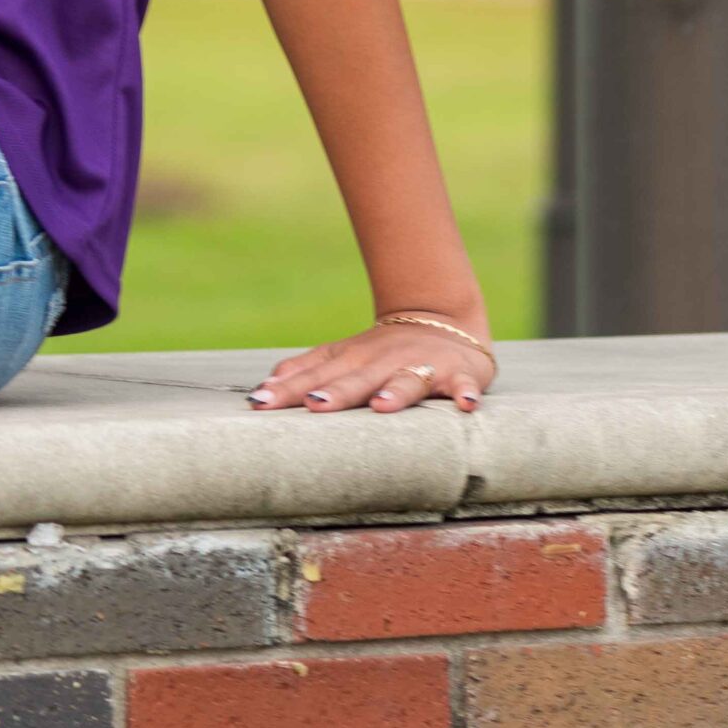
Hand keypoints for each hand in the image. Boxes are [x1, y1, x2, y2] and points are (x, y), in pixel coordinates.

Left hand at [246, 317, 495, 414]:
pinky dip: (465, 394)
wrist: (441, 319)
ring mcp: (421, 365)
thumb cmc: (382, 352)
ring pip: (406, 380)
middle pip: (356, 379)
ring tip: (381, 407)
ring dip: (395, 393)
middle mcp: (382, 361)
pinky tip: (466, 406)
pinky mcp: (458, 374)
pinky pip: (463, 385)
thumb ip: (307, 370)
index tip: (260, 403)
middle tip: (312, 407)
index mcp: (351, 359)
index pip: (315, 375)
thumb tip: (266, 386)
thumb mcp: (343, 358)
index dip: (288, 389)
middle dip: (334, 394)